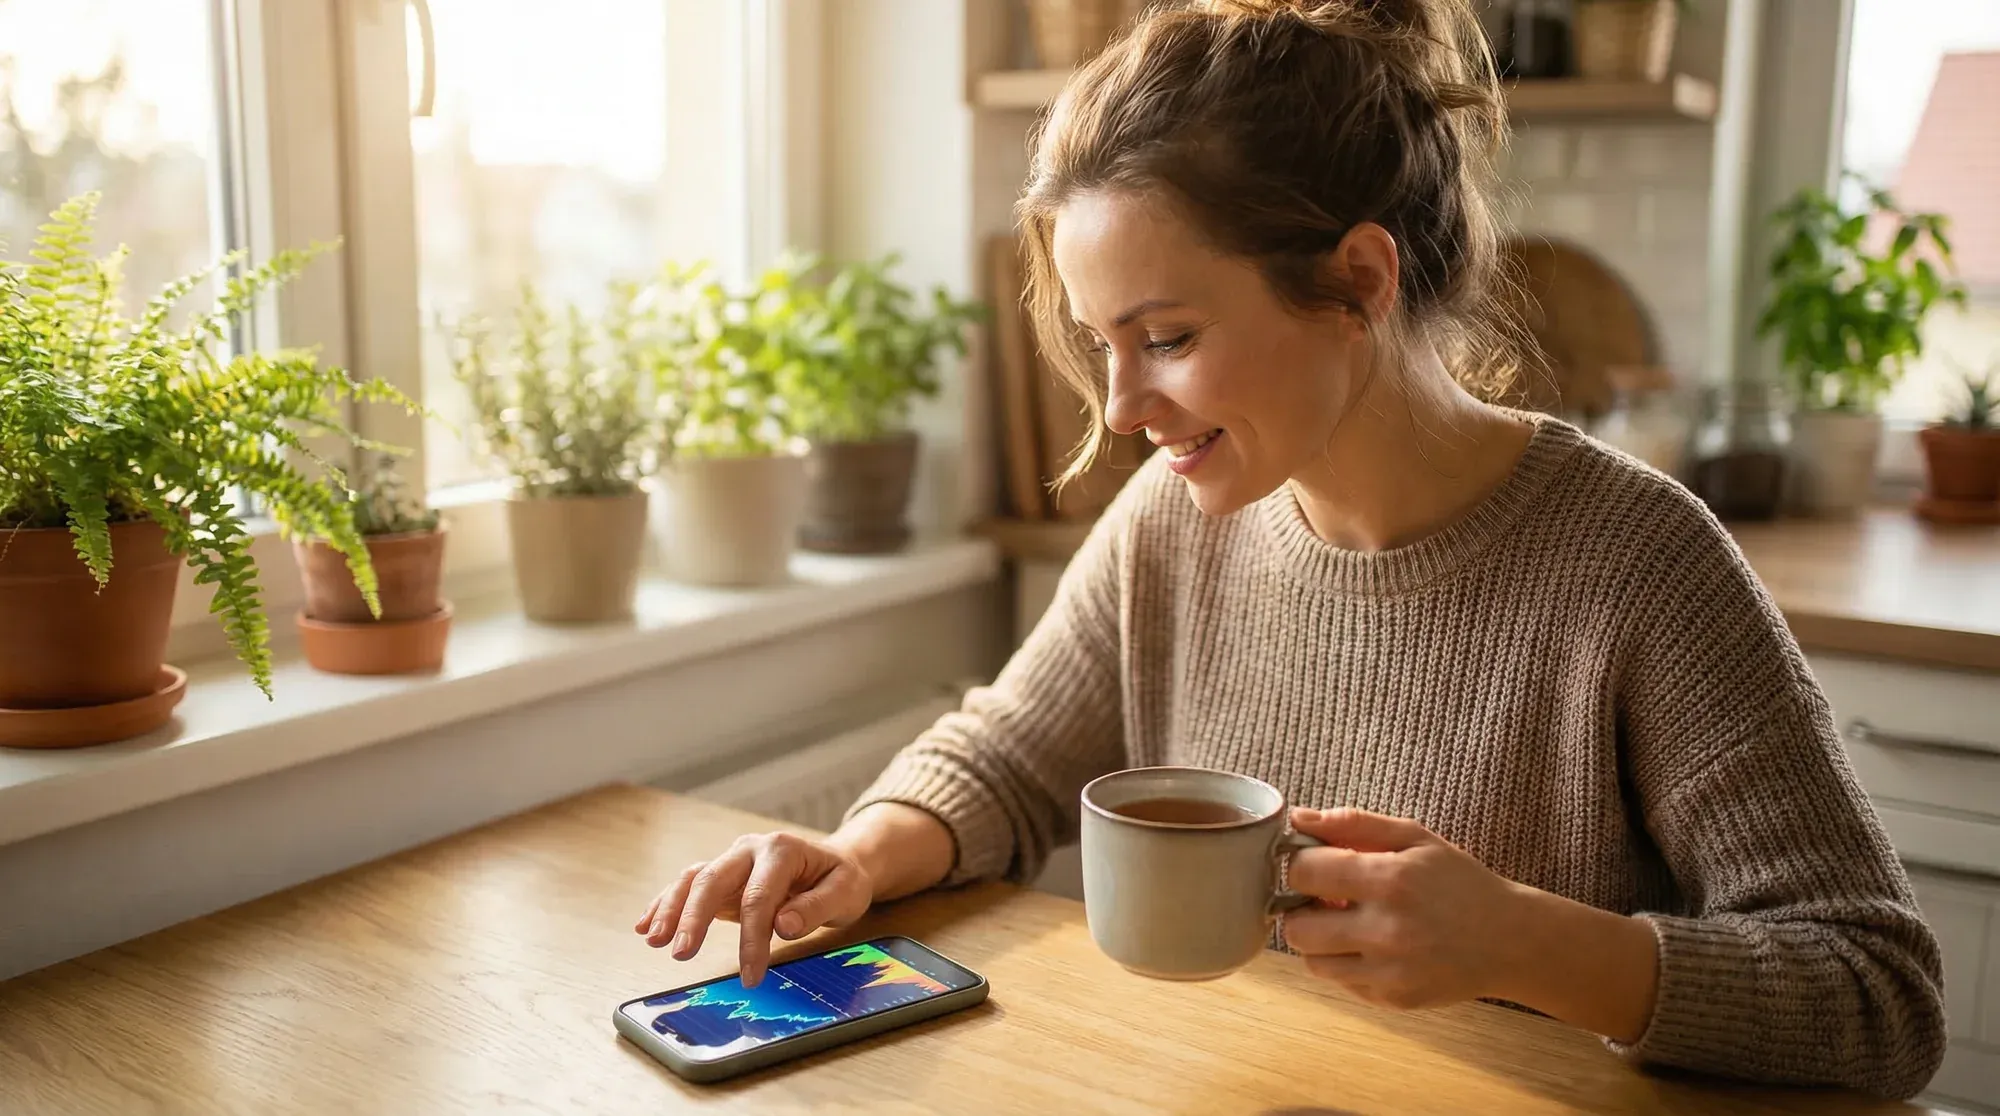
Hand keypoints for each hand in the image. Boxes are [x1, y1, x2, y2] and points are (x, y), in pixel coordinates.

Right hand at [634, 831, 874, 986]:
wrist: (836, 865)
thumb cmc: (842, 880)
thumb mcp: (846, 893)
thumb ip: (816, 908)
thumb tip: (782, 926)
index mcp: (781, 850)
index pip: (759, 897)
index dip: (752, 939)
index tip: (750, 975)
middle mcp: (750, 849)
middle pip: (713, 879)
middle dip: (694, 917)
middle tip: (681, 954)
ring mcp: (732, 861)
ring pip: (693, 879)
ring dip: (671, 909)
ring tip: (652, 940)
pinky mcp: (722, 878)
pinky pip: (688, 886)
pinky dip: (665, 903)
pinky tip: (645, 925)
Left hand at [1281, 807, 1526, 1010]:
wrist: (1510, 940)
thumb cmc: (1459, 882)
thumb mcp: (1415, 838)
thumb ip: (1354, 824)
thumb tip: (1298, 817)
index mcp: (1390, 880)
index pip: (1303, 872)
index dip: (1301, 864)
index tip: (1315, 864)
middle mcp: (1386, 931)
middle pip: (1296, 927)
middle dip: (1301, 909)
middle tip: (1325, 899)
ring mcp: (1389, 972)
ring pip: (1312, 960)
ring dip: (1320, 940)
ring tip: (1348, 922)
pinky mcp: (1393, 999)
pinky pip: (1341, 982)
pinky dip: (1346, 963)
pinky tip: (1373, 946)